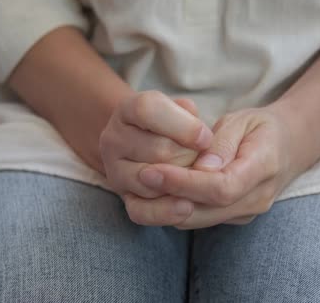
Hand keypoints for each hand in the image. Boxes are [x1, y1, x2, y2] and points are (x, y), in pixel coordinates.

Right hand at [99, 90, 212, 207]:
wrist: (157, 146)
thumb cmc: (179, 126)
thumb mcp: (187, 112)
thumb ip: (195, 119)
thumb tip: (206, 149)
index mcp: (128, 109)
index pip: (147, 109)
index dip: (182, 125)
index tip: (206, 138)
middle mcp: (113, 138)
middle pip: (157, 149)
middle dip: (189, 156)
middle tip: (201, 157)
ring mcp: (115, 170)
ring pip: (152, 180)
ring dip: (181, 181)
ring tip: (192, 174)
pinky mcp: (124, 198)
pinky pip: (142, 211)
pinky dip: (167, 210)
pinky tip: (187, 206)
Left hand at [123, 105, 319, 228]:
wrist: (289, 146)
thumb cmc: (262, 128)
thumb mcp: (244, 120)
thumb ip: (222, 144)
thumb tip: (201, 168)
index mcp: (264, 167)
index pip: (221, 187)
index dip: (184, 183)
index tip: (153, 170)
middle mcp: (257, 198)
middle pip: (207, 210)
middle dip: (168, 197)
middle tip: (139, 177)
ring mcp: (247, 212)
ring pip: (200, 220)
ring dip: (167, 206)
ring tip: (142, 185)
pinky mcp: (235, 217)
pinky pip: (201, 218)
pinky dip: (176, 208)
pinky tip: (158, 191)